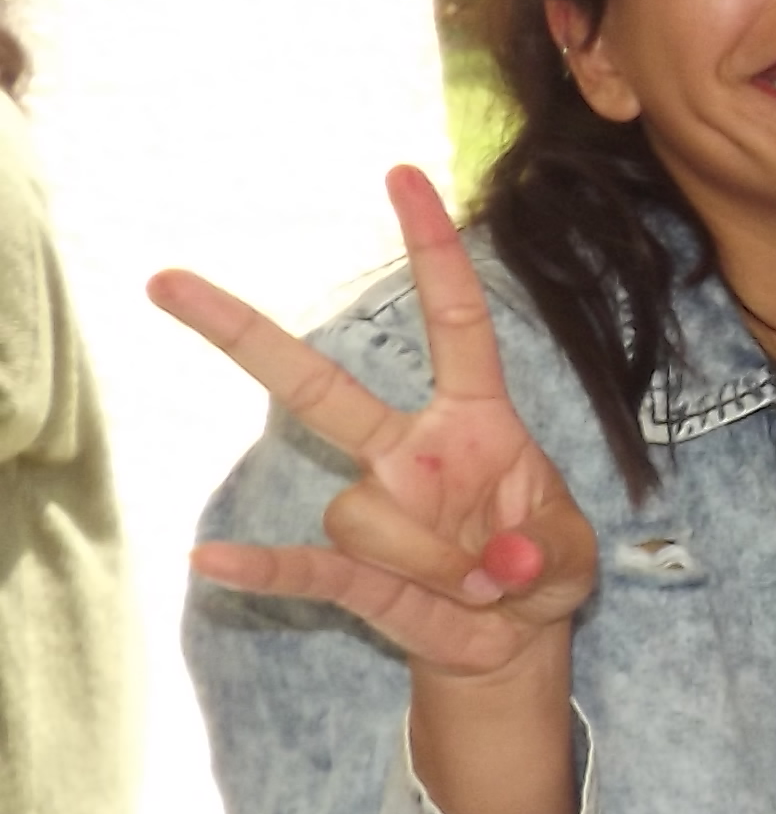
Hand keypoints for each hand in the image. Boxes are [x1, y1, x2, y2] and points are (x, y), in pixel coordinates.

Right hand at [155, 166, 595, 676]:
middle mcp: (408, 451)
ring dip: (433, 562)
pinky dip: (263, 569)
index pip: (455, 320)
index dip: (434, 250)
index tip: (403, 174)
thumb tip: (501, 565)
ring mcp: (374, 505)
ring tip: (476, 589)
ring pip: (363, 515)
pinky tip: (211, 562)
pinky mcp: (353, 571)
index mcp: (474, 422)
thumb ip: (546, 551)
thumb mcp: (572, 556)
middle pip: (316, 385)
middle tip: (165, 279)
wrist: (514, 639)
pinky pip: (303, 565)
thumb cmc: (541, 568)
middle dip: (243, 335)